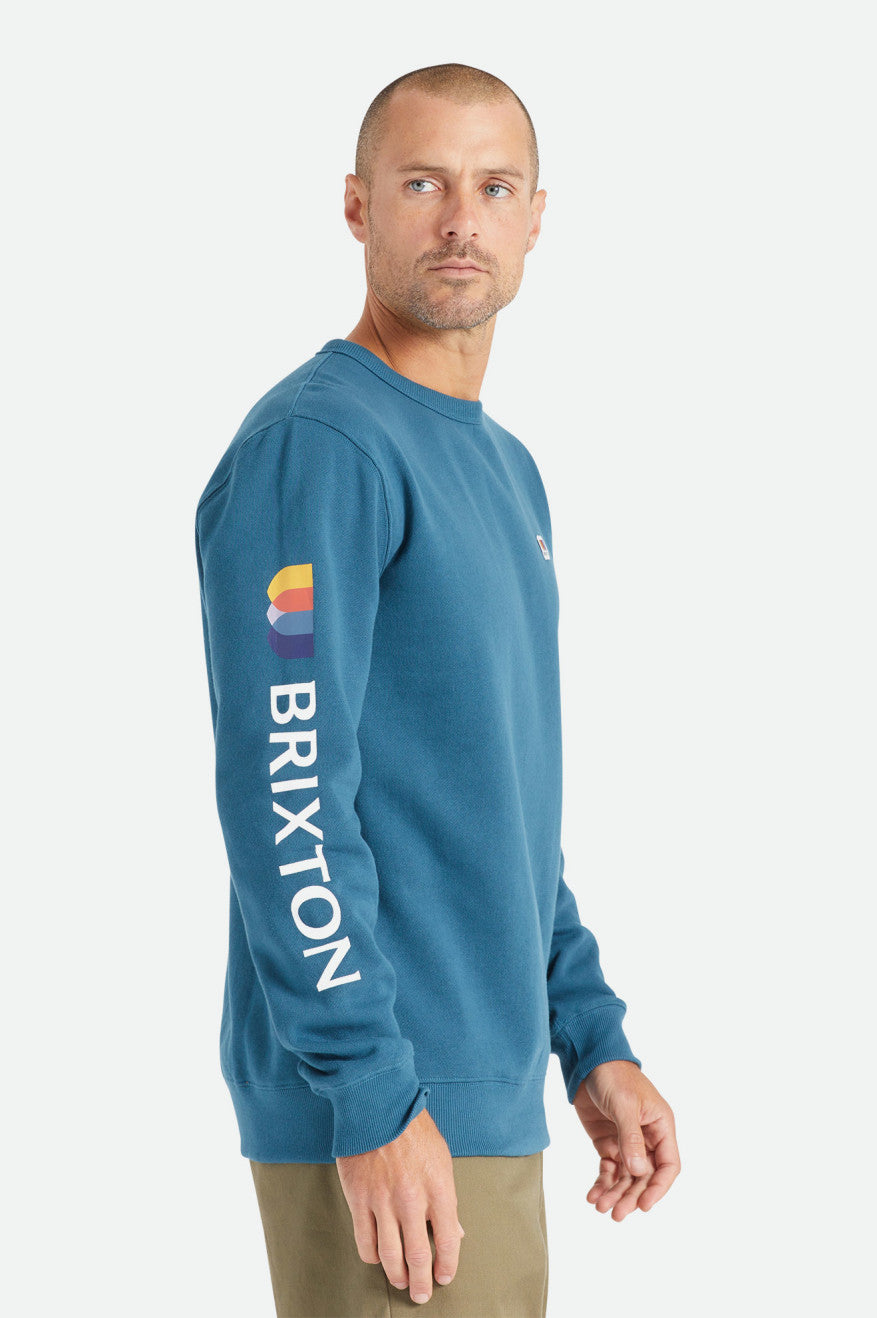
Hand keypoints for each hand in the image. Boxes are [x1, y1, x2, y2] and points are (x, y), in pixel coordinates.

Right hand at [336, 1107, 464, 1304]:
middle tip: (421, 1295)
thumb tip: (455, 1231)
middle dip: (421, 1283)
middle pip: (419, 1257)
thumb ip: (446, 1197)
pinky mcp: (359, 1199)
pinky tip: (377, 1257)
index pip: (448, 1240)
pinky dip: (372, 1256)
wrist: (378, 1106)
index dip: (448, 1265)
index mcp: (439, 1188)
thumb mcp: (442, 1159)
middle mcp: (412, 1199)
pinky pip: (364, 1241)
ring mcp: (383, 1201)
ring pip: (390, 1256)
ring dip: (396, 1276)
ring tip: (400, 1282)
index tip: (444, 1276)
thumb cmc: (413, 1129)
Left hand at [573, 1059, 680, 1220]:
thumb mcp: (624, 1104)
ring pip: (626, 1177)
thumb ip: (631, 1137)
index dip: (658, 1188)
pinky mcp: (608, 1143)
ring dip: (615, 1193)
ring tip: (600, 1207)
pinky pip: (609, 1169)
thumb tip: (639, 1171)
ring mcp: (627, 1142)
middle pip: (645, 1176)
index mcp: (661, 1126)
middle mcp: (647, 1138)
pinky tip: (592, 1195)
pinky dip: (602, 1183)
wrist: (589, 1062)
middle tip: (616, 1213)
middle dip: (632, 1196)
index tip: (644, 1206)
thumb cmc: (614, 1076)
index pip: (667, 1165)